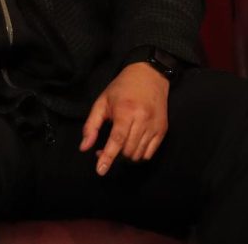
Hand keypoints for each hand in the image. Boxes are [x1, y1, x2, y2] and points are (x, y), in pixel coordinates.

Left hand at [79, 62, 169, 176]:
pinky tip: (131, 144)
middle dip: (114, 155)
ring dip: (126, 156)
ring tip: (118, 145)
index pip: (117, 140)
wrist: (150, 75)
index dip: (108, 157)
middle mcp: (142, 120)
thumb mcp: (102, 101)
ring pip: (138, 155)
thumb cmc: (122, 88)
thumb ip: (92, 125)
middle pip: (127, 151)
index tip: (100, 170)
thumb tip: (84, 147)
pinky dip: (138, 155)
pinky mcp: (163, 130)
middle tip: (104, 149)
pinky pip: (149, 154)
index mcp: (126, 111)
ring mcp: (155, 126)